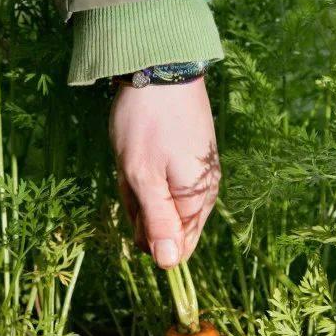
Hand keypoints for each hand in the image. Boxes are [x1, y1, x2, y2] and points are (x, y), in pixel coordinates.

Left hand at [109, 79, 219, 268]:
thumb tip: (169, 266)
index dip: (146, 233)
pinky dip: (145, 171)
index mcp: (196, 202)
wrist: (162, 69)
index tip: (135, 201)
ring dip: (139, 187)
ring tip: (134, 157)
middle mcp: (203, 194)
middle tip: (131, 173)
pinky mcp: (188, 159)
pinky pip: (162, 181)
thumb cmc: (148, 124)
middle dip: (140, 206)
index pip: (175, 249)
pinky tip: (139, 150)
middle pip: (164, 225)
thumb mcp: (143, 176)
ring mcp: (196, 176)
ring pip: (159, 201)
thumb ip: (157, 223)